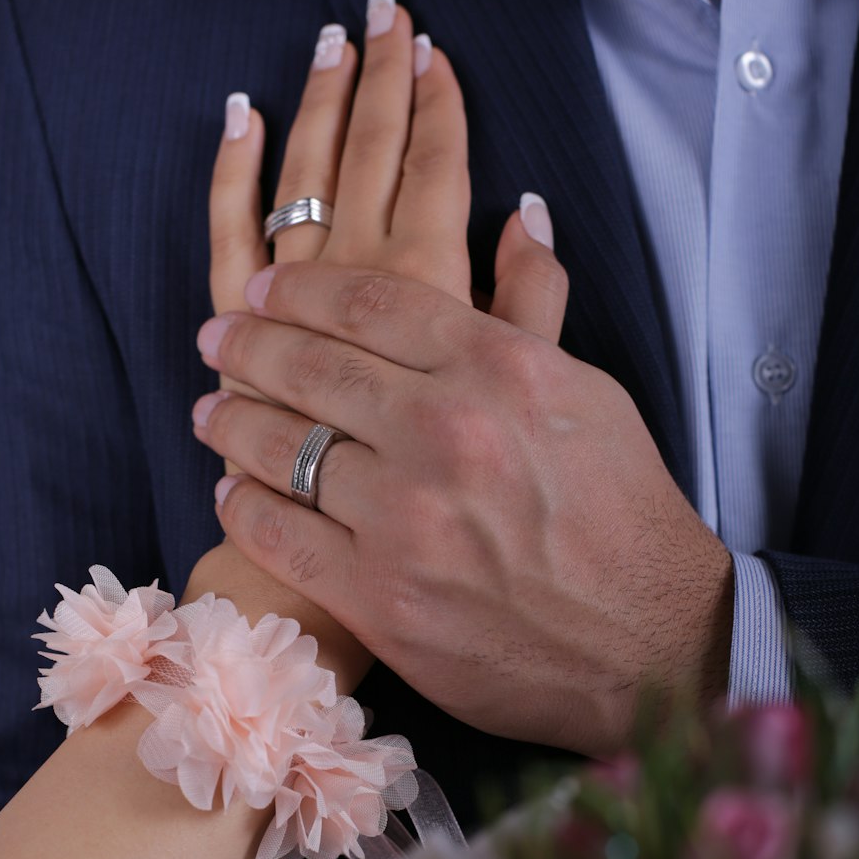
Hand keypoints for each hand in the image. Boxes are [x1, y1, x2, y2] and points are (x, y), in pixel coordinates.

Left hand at [194, 250, 733, 758]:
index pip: (369, 302)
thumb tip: (518, 216)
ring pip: (286, 449)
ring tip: (210, 411)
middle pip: (313, 367)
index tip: (263, 294)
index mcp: (496, 367)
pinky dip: (246, 509)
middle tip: (215, 340)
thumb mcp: (593, 392)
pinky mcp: (378, 597)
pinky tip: (231, 493)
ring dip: (234, 424)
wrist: (648, 642)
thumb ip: (536, 305)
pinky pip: (283, 536)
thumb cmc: (625, 515)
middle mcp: (443, 431)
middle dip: (249, 346)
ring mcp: (404, 517)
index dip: (300, 291)